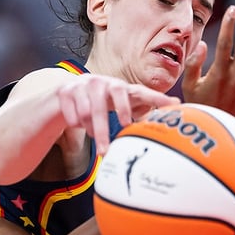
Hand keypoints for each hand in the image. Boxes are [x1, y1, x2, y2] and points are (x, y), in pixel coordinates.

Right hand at [56, 74, 179, 154]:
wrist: (69, 91)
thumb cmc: (101, 102)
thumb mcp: (118, 103)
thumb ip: (138, 108)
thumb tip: (164, 120)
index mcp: (120, 87)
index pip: (140, 92)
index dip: (154, 99)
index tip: (168, 107)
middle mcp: (102, 82)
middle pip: (104, 108)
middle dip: (103, 131)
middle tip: (105, 152)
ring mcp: (83, 84)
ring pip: (86, 113)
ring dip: (89, 129)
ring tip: (93, 134)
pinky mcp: (66, 90)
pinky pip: (72, 115)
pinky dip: (75, 123)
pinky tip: (78, 124)